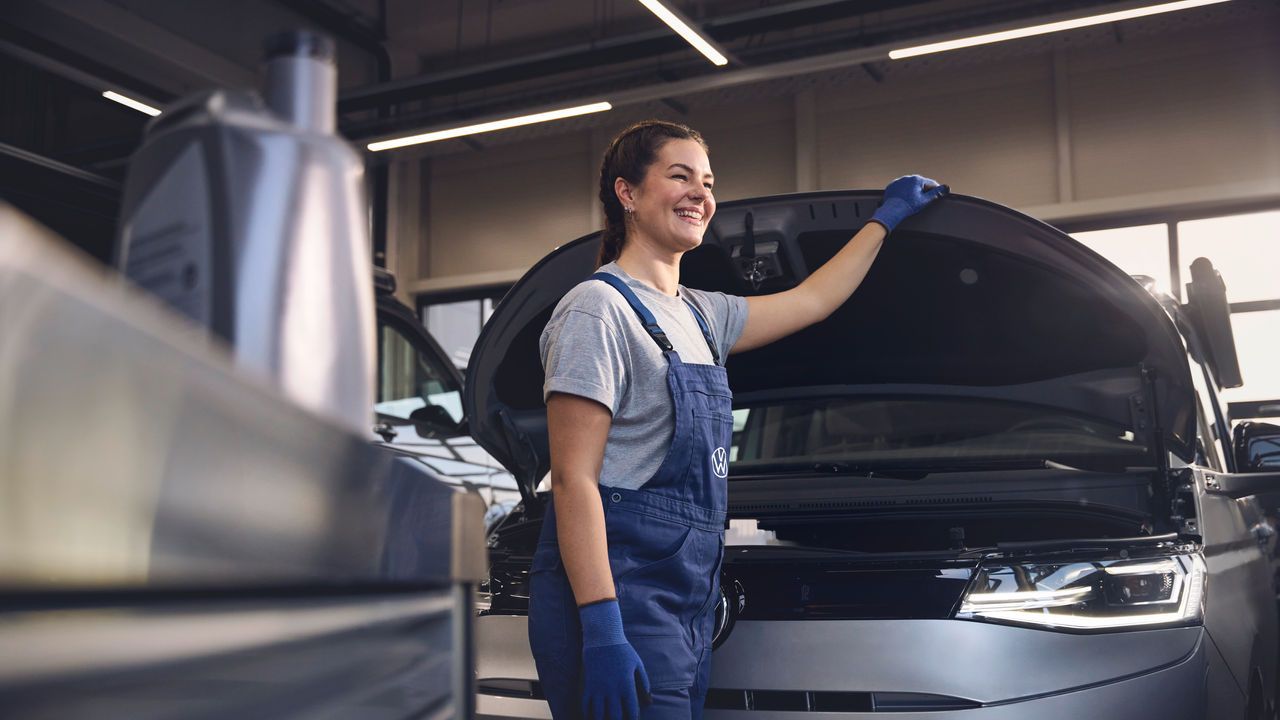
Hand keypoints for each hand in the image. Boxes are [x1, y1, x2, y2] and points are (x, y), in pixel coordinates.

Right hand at [579, 600, 650, 719]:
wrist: (602, 637)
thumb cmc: (623, 650)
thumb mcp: (638, 665)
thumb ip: (644, 684)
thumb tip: (649, 702)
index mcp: (626, 684)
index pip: (632, 710)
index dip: (633, 719)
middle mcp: (612, 689)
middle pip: (615, 716)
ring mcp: (598, 688)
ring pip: (598, 714)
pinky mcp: (588, 685)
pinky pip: (586, 705)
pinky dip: (588, 714)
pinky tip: (592, 717)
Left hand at [869, 174, 947, 232]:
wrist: (892, 211)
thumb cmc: (908, 206)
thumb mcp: (925, 200)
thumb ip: (936, 193)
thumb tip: (946, 187)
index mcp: (916, 179)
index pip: (930, 183)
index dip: (935, 190)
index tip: (936, 195)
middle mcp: (907, 178)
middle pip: (920, 184)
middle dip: (923, 191)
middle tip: (922, 201)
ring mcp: (898, 181)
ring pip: (910, 185)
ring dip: (913, 191)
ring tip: (912, 201)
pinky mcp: (892, 186)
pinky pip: (900, 188)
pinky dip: (903, 192)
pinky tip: (904, 199)